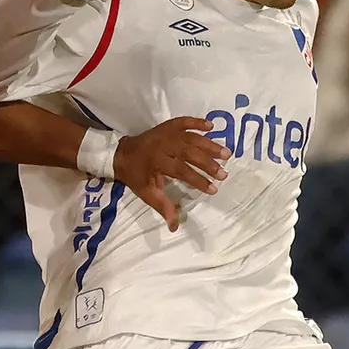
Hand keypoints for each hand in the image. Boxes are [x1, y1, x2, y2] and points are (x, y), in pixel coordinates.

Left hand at [114, 116, 229, 231]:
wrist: (121, 154)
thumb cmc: (136, 176)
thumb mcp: (147, 193)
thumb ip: (163, 207)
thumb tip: (175, 227)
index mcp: (157, 161)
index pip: (182, 171)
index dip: (198, 180)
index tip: (213, 189)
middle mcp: (164, 145)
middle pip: (190, 152)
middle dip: (208, 164)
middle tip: (223, 174)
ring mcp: (166, 133)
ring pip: (191, 137)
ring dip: (210, 145)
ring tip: (227, 153)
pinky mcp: (168, 126)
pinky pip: (184, 121)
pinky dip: (198, 122)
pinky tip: (211, 126)